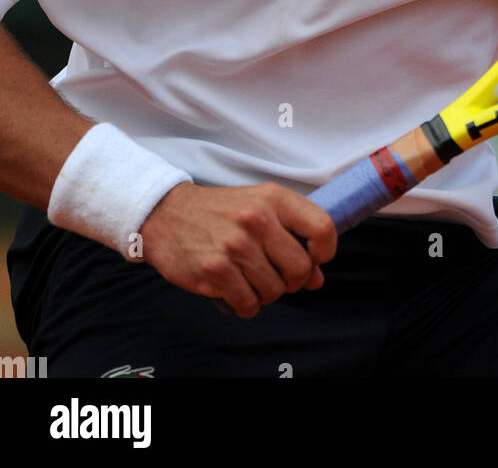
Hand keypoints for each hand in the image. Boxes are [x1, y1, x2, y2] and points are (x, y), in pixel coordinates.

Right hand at [139, 181, 336, 317]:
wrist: (166, 213)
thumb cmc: (220, 212)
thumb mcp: (259, 209)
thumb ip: (292, 238)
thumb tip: (316, 279)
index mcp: (273, 198)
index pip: (322, 228)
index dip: (324, 251)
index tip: (314, 259)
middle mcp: (257, 219)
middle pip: (300, 268)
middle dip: (292, 281)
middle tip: (275, 275)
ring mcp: (236, 245)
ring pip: (275, 291)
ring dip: (265, 293)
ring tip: (249, 279)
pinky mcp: (215, 270)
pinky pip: (248, 304)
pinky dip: (245, 304)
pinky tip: (233, 289)